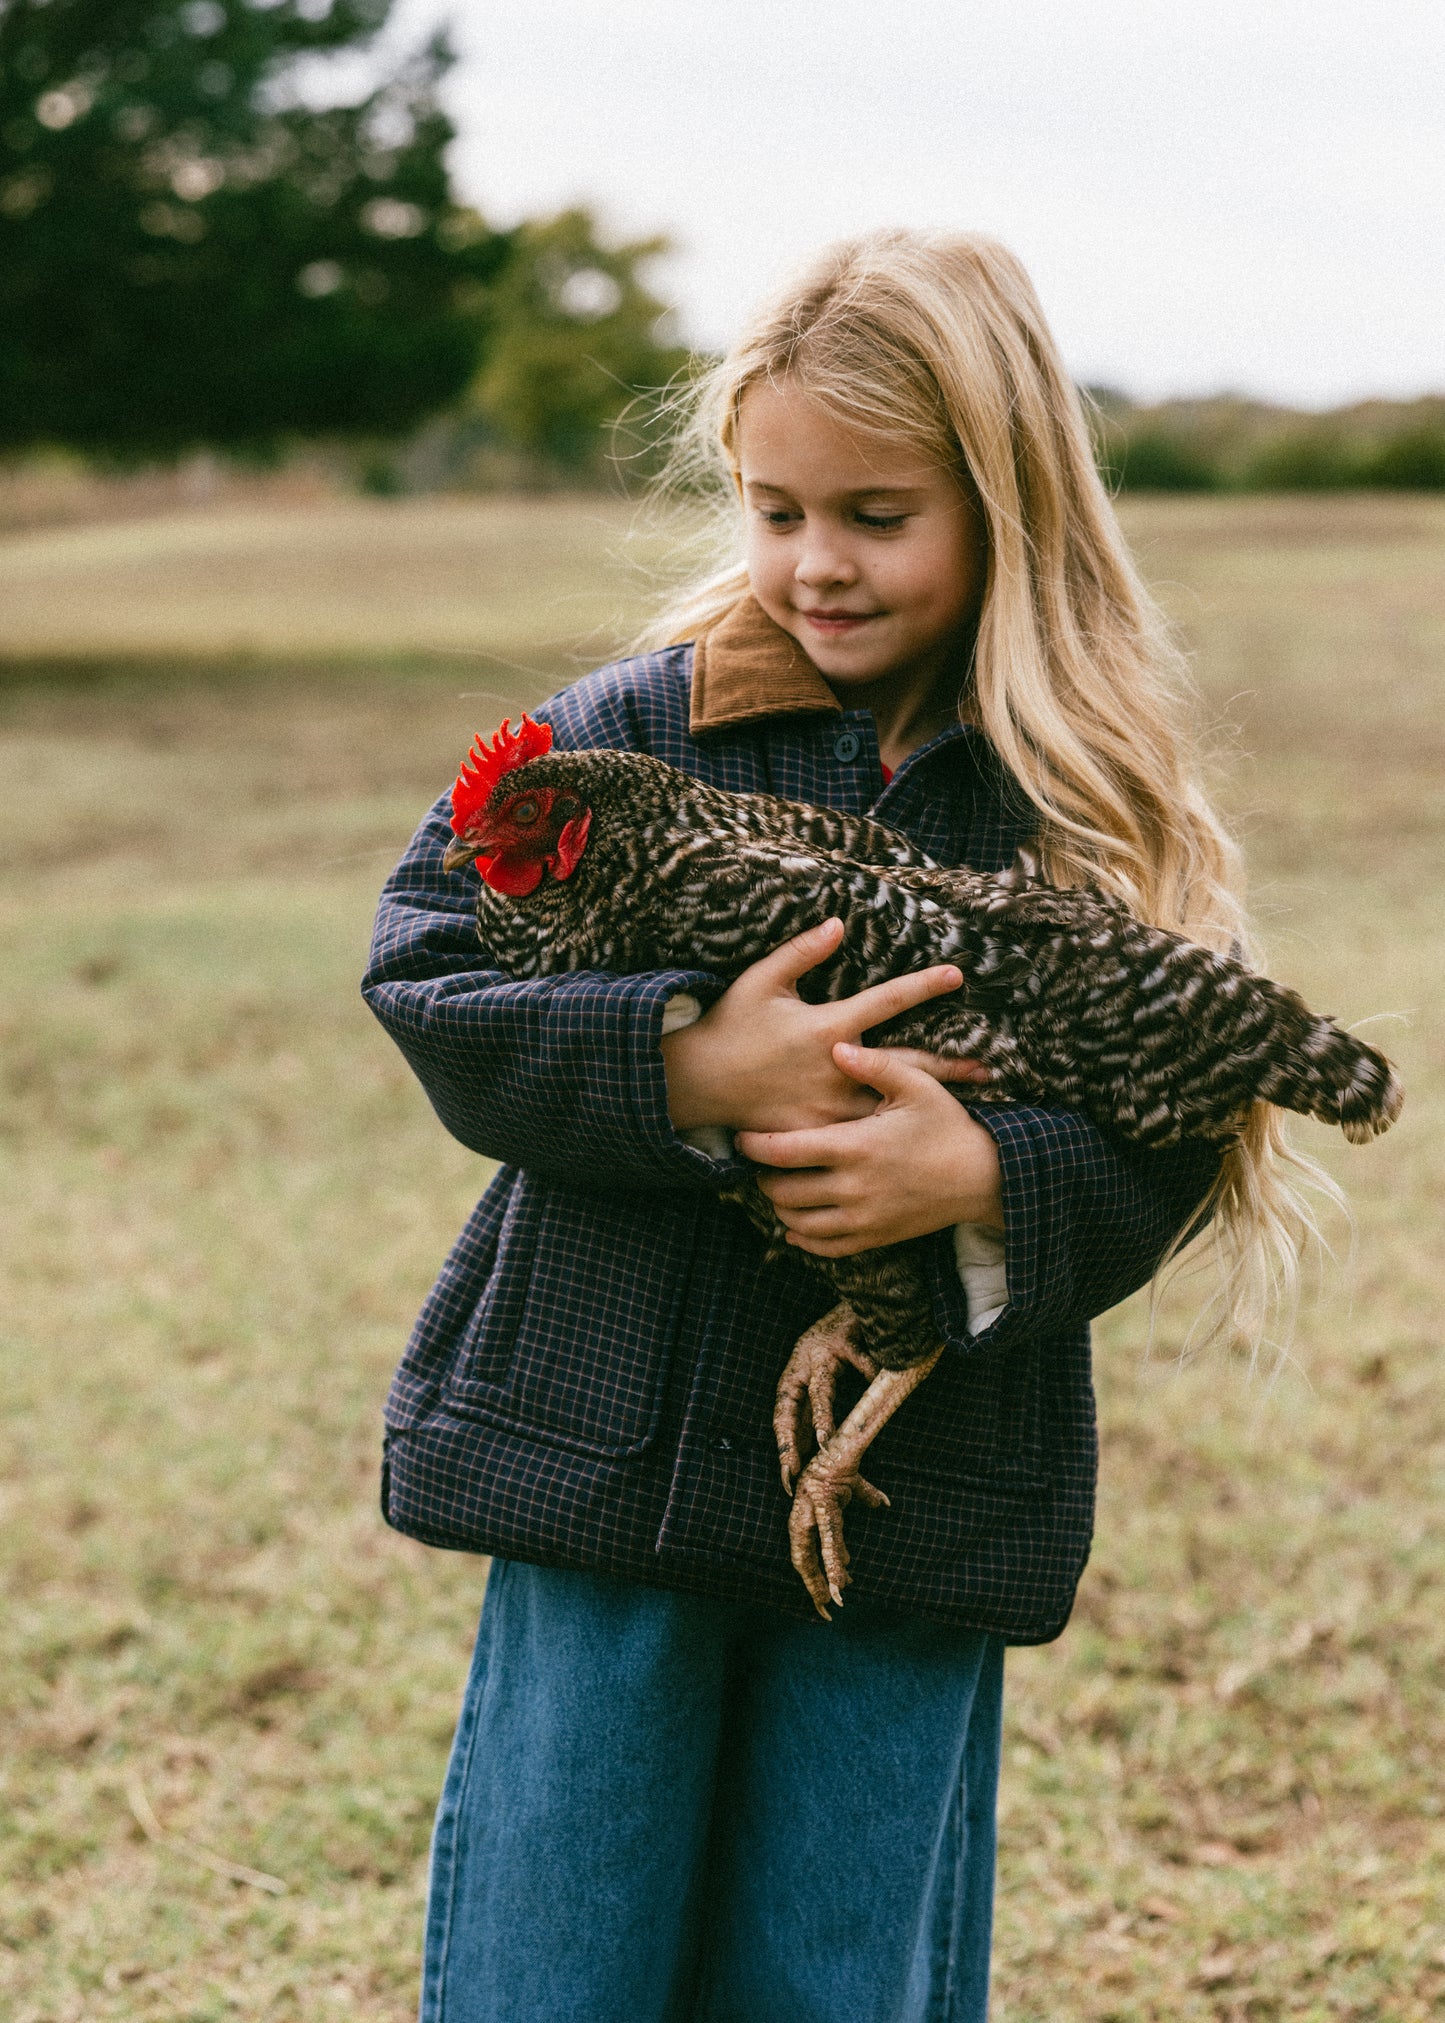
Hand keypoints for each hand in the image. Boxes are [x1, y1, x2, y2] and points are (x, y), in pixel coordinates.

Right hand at [661, 918, 981, 1133]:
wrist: (698, 1082)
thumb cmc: (731, 1024)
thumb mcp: (761, 980)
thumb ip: (802, 952)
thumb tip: (838, 923)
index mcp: (828, 1026)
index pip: (887, 1000)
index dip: (923, 985)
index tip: (958, 974)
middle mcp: (836, 1068)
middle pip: (906, 1065)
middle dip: (949, 1065)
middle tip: (989, 1069)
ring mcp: (829, 1105)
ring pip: (889, 1106)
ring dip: (928, 1106)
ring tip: (968, 1112)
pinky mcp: (817, 1132)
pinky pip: (858, 1135)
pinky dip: (888, 1134)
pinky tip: (916, 1140)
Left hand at [735, 1041, 1003, 1255]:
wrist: (983, 1177)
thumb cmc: (947, 1125)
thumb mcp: (918, 1085)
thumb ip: (875, 1065)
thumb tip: (837, 1046)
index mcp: (856, 1147)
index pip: (784, 1151)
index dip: (753, 1145)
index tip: (741, 1136)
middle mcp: (854, 1188)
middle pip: (782, 1191)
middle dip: (762, 1176)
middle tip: (758, 1160)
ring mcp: (863, 1219)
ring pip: (797, 1223)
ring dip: (780, 1205)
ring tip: (778, 1183)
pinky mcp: (874, 1238)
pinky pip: (824, 1248)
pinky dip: (802, 1237)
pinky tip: (795, 1222)